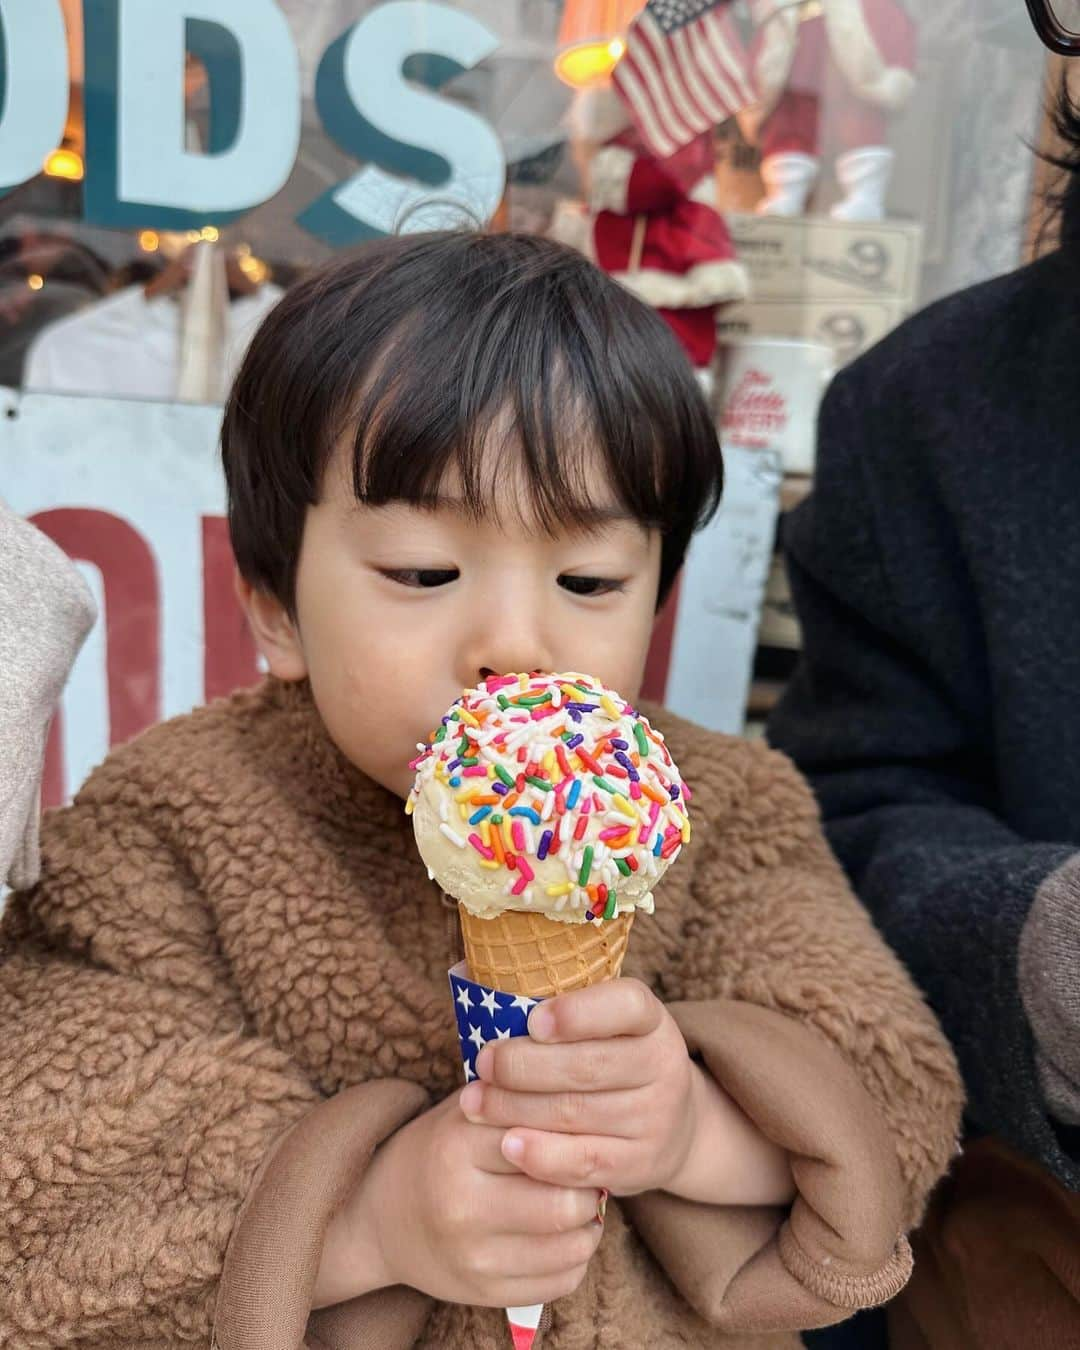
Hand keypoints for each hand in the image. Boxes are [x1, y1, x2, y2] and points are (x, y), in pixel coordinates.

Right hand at [314, 1092, 603, 1309]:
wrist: (381, 1218)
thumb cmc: (440, 1150)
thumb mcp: (466, 1111)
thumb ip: (517, 1098)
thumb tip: (583, 1088)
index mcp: (458, 1147)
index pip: (546, 1142)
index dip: (579, 1137)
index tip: (587, 1132)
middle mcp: (462, 1207)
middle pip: (564, 1205)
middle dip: (590, 1188)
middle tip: (591, 1173)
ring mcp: (473, 1258)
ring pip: (571, 1249)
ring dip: (590, 1225)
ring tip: (581, 1202)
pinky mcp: (484, 1294)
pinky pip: (561, 1282)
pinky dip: (576, 1257)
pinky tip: (564, 1236)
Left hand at [461, 979, 698, 1196]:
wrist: (670, 1124)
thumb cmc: (611, 1058)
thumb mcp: (606, 1027)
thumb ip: (558, 1010)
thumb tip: (475, 980)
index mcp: (651, 1020)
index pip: (626, 1006)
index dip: (578, 1012)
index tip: (533, 1020)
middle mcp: (662, 1066)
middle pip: (588, 1065)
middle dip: (524, 1065)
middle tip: (483, 1063)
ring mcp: (655, 1118)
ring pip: (577, 1113)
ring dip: (516, 1108)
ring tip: (474, 1101)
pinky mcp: (641, 1164)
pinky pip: (584, 1162)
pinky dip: (542, 1154)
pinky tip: (508, 1143)